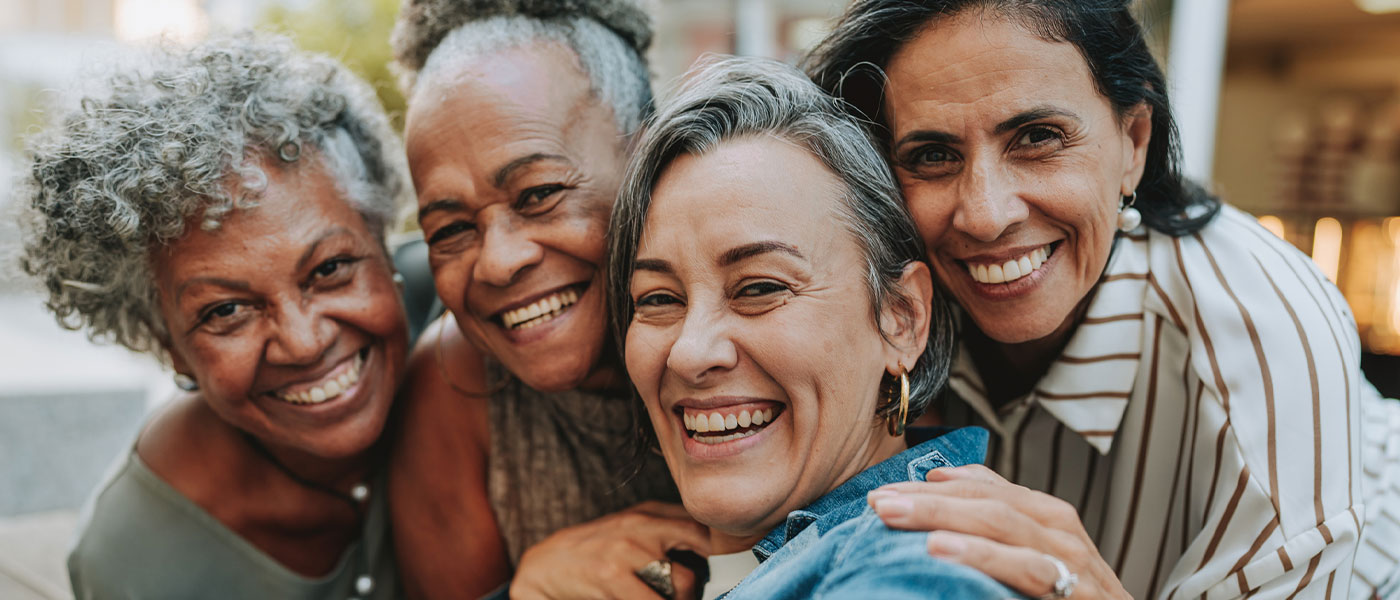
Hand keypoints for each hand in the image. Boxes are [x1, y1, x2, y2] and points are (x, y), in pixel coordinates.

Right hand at [511, 502, 711, 599]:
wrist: (546, 566)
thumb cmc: (597, 551)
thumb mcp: (632, 529)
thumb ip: (670, 530)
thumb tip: (716, 545)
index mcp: (650, 513)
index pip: (704, 526)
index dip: (727, 550)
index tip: (734, 568)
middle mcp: (642, 526)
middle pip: (702, 550)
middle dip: (704, 579)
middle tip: (696, 592)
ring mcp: (628, 551)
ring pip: (682, 583)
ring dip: (681, 598)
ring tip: (667, 598)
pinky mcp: (612, 577)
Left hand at [868, 464, 1128, 598]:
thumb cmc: (1070, 599)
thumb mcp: (1031, 556)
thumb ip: (995, 521)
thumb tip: (940, 481)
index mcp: (1047, 516)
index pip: (984, 488)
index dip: (932, 486)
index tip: (885, 491)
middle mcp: (1062, 530)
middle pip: (987, 500)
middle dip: (927, 498)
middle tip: (878, 502)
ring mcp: (1075, 561)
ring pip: (1002, 523)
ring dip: (942, 515)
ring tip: (896, 516)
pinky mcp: (1080, 594)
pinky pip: (1027, 569)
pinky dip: (981, 555)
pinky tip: (941, 549)